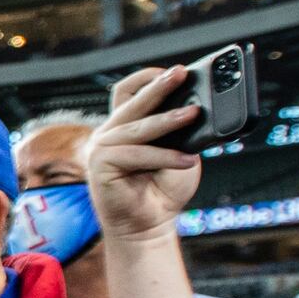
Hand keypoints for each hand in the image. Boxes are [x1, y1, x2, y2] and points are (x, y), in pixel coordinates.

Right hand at [85, 67, 206, 240]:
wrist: (149, 226)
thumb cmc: (163, 190)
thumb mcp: (181, 152)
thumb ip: (183, 133)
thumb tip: (197, 110)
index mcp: (124, 127)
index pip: (128, 92)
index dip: (147, 78)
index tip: (174, 72)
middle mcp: (109, 134)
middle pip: (132, 101)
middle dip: (159, 86)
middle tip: (181, 73)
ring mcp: (101, 148)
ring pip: (138, 127)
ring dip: (168, 120)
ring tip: (194, 114)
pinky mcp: (100, 165)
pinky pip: (137, 154)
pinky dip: (165, 156)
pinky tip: (187, 160)